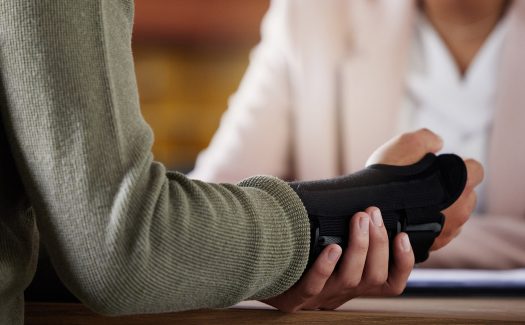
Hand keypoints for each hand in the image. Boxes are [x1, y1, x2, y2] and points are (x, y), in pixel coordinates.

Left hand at [262, 207, 413, 311]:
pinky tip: (332, 248)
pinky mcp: (293, 299)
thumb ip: (348, 231)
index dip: (403, 263)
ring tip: (359, 220)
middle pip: (373, 278)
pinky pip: (313, 287)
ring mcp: (318, 298)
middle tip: (372, 214)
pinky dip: (325, 267)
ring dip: (359, 247)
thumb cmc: (298, 253)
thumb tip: (369, 203)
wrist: (257, 272)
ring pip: (349, 280)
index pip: (391, 283)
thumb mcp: (328, 245)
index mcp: (354, 283)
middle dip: (378, 244)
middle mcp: (341, 294)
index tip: (402, 236)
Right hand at [366, 128, 483, 250]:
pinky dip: (429, 225)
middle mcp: (462, 210)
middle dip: (452, 190)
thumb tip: (438, 142)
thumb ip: (428, 138)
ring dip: (441, 210)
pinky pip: (438, 233)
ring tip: (414, 204)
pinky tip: (410, 218)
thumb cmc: (386, 179)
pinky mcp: (433, 245)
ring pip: (454, 217)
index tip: (441, 166)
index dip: (459, 165)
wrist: (366, 213)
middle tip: (424, 185)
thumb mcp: (406, 143)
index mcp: (461, 184)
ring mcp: (449, 231)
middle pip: (466, 195)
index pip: (476, 170)